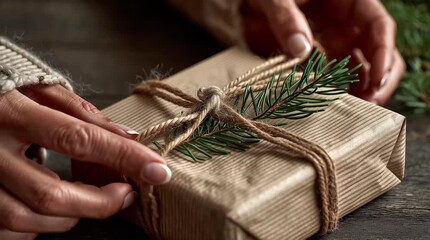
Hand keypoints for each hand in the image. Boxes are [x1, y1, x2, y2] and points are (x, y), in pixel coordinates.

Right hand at [0, 85, 170, 238]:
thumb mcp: (44, 92)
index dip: (124, 157)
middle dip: (101, 202)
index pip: (79, 139)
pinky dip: (40, 226)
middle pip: (52, 195)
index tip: (158, 171)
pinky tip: (52, 208)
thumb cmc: (8, 94)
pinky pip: (10, 232)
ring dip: (73, 216)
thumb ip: (85, 116)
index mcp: (12, 113)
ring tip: (91, 198)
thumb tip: (129, 139)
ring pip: (29, 219)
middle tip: (126, 194)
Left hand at [241, 0, 405, 104]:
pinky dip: (332, 93)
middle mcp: (346, 25)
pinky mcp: (316, 60)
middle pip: (376, 54)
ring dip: (358, 92)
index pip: (379, 26)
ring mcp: (333, 44)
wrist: (252, 2)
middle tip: (368, 105)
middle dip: (377, 80)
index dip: (383, 52)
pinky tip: (329, 107)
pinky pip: (330, 78)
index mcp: (349, 2)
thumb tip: (301, 50)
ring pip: (357, 70)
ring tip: (350, 112)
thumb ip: (286, 18)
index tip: (377, 80)